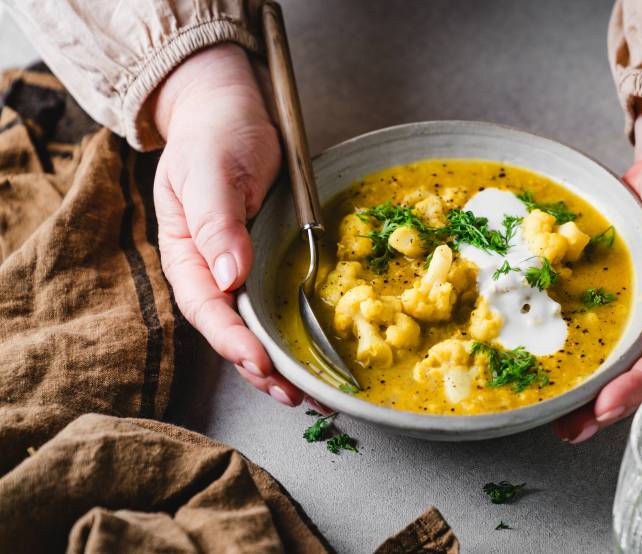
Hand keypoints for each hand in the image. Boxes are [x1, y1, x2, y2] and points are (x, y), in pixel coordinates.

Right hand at [152, 44, 303, 405]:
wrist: (228, 115)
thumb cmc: (215, 137)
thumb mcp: (212, 170)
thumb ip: (216, 220)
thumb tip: (228, 275)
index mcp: (186, 253)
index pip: (206, 306)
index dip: (232, 339)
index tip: (259, 361)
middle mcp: (209, 272)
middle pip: (230, 331)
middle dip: (260, 368)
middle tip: (294, 395)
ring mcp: (236, 272)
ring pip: (253, 329)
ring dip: (278, 366)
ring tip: (308, 396)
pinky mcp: (262, 267)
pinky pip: (274, 310)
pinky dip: (291, 339)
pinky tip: (312, 361)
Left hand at [554, 103, 641, 441]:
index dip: (641, 382)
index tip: (606, 404)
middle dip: (609, 400)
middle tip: (570, 427)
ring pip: (622, 352)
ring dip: (591, 383)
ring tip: (557, 416)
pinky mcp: (627, 288)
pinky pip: (605, 321)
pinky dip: (581, 341)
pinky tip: (554, 358)